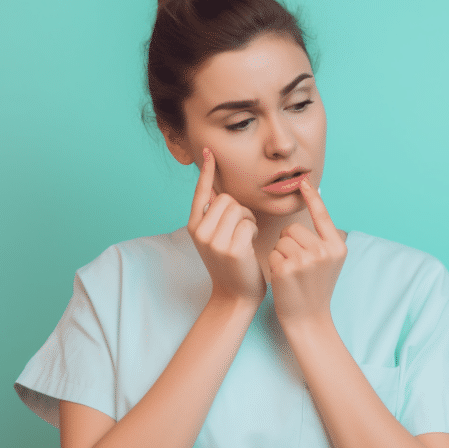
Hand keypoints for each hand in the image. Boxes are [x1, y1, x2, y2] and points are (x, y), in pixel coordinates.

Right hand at [187, 147, 266, 306]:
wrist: (234, 296)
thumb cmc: (231, 265)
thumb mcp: (215, 237)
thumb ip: (215, 214)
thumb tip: (216, 187)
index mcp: (194, 226)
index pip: (202, 193)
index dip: (207, 171)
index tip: (209, 151)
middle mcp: (200, 232)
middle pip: (227, 198)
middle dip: (240, 210)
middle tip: (240, 230)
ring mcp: (214, 241)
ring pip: (238, 209)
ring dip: (248, 220)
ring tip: (244, 238)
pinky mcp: (231, 249)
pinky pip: (248, 223)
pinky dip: (253, 231)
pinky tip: (250, 246)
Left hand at [268, 178, 346, 326]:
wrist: (309, 319)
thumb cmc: (315, 288)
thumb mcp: (329, 261)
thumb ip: (323, 238)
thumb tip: (316, 202)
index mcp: (337, 246)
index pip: (322, 215)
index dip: (312, 197)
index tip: (303, 180)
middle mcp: (324, 251)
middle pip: (293, 229)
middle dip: (289, 243)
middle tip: (297, 266)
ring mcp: (306, 260)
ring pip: (281, 240)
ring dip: (281, 254)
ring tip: (292, 273)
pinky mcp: (288, 269)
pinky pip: (272, 253)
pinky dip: (274, 265)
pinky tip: (284, 280)